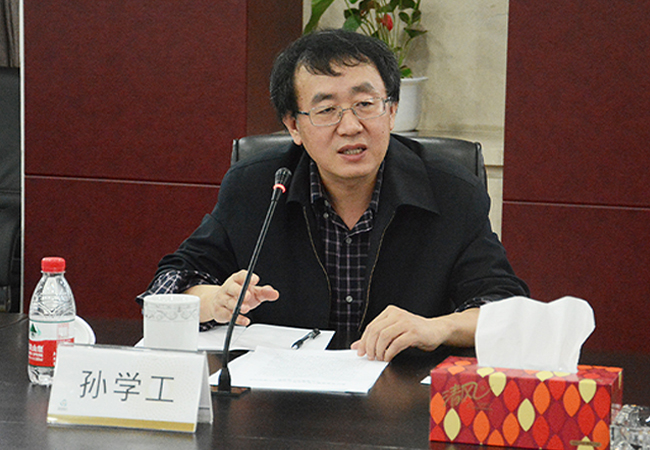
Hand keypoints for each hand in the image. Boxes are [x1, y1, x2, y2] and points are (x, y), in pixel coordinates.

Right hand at [186, 270, 278, 325]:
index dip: (247, 277)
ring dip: (237, 306)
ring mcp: (222, 300)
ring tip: (246, 309)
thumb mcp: (254, 293)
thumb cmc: (238, 295)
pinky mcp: (221, 312)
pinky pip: (228, 315)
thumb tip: (274, 293)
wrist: (219, 304)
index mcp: (237, 280)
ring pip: (229, 302)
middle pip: (232, 288)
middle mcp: (228, 288)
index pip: (241, 276)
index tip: (255, 280)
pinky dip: (238, 319)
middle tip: (248, 296)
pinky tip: (245, 320)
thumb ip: (264, 292)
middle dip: (239, 291)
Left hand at [351, 305, 478, 361]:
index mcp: (390, 312)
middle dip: (369, 346)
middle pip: (376, 331)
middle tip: (369, 357)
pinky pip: (397, 343)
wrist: (437, 330)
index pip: (371, 326)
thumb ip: (376, 337)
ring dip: (379, 350)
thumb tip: (356, 346)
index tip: (360, 352)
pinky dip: (389, 352)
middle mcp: (397, 315)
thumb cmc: (415, 331)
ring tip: (379, 358)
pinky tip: (388, 357)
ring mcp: (406, 323)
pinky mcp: (414, 333)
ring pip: (384, 336)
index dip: (364, 341)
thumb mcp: (394, 332)